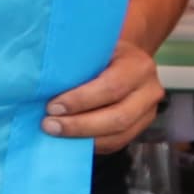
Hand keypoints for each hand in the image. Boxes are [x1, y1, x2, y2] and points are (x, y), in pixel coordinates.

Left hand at [45, 35, 163, 150]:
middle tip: (50, 125)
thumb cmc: (103, 52)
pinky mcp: (140, 128)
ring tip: (56, 134)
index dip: (81, 100)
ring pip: (119, 135)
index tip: (52, 107)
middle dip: (80, 125)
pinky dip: (92, 145)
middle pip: (118, 117)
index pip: (111, 87)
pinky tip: (70, 141)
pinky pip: (117, 143)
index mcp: (138, 66)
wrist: (125, 59)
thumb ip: (78, 63)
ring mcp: (148, 112)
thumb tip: (43, 82)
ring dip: (84, 138)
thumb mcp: (95, 48)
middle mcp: (150, 90)